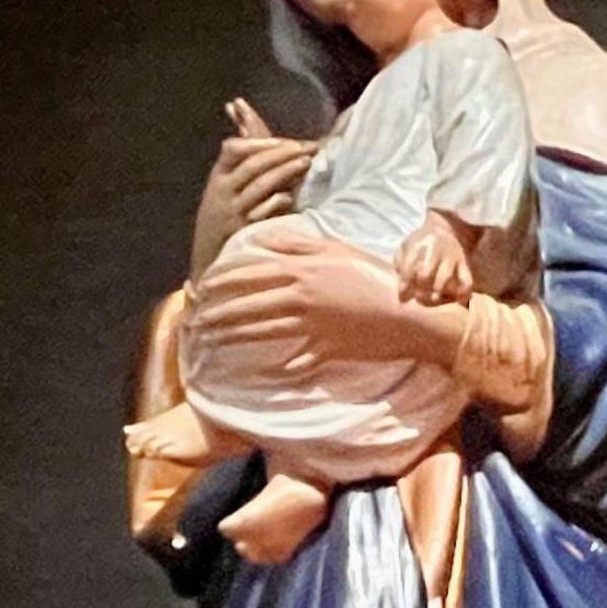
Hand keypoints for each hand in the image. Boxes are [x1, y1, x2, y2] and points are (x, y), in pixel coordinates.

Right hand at [190, 99, 315, 273]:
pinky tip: (290, 195)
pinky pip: (261, 213)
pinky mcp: (243, 231)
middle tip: (306, 147)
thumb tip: (239, 107)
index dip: (258, 142)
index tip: (285, 140)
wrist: (208, 257)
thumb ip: (241, 153)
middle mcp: (223, 192)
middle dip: (280, 154)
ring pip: (259, 187)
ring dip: (284, 172)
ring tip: (306, 162)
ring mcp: (233, 212)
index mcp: (219, 176)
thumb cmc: (223, 214)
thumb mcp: (225, 183)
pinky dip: (275, 202)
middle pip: (251, 166)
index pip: (233, 150)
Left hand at [193, 231, 465, 370]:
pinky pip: (292, 358)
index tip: (200, 289)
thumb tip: (264, 240)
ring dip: (233, 336)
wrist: (410, 312)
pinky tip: (255, 368)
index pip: (249, 274)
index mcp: (302, 269)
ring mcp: (312, 325)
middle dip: (217, 312)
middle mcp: (302, 297)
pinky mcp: (325, 348)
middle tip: (196, 320)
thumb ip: (299, 244)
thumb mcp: (337, 249)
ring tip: (212, 339)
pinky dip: (272, 364)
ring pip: (262, 331)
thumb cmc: (376, 276)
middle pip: (248, 304)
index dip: (220, 282)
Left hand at [395, 219, 475, 305]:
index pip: (408, 269)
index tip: (403, 297)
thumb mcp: (406, 246)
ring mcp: (450, 257)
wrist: (446, 228)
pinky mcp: (463, 263)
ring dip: (437, 291)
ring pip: (444, 277)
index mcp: (417, 246)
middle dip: (420, 289)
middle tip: (418, 298)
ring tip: (433, 299)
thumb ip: (400, 263)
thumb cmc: (421, 242)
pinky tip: (458, 300)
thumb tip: (401, 286)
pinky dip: (464, 291)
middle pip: (425, 274)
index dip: (404, 286)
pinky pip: (467, 279)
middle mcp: (434, 250)